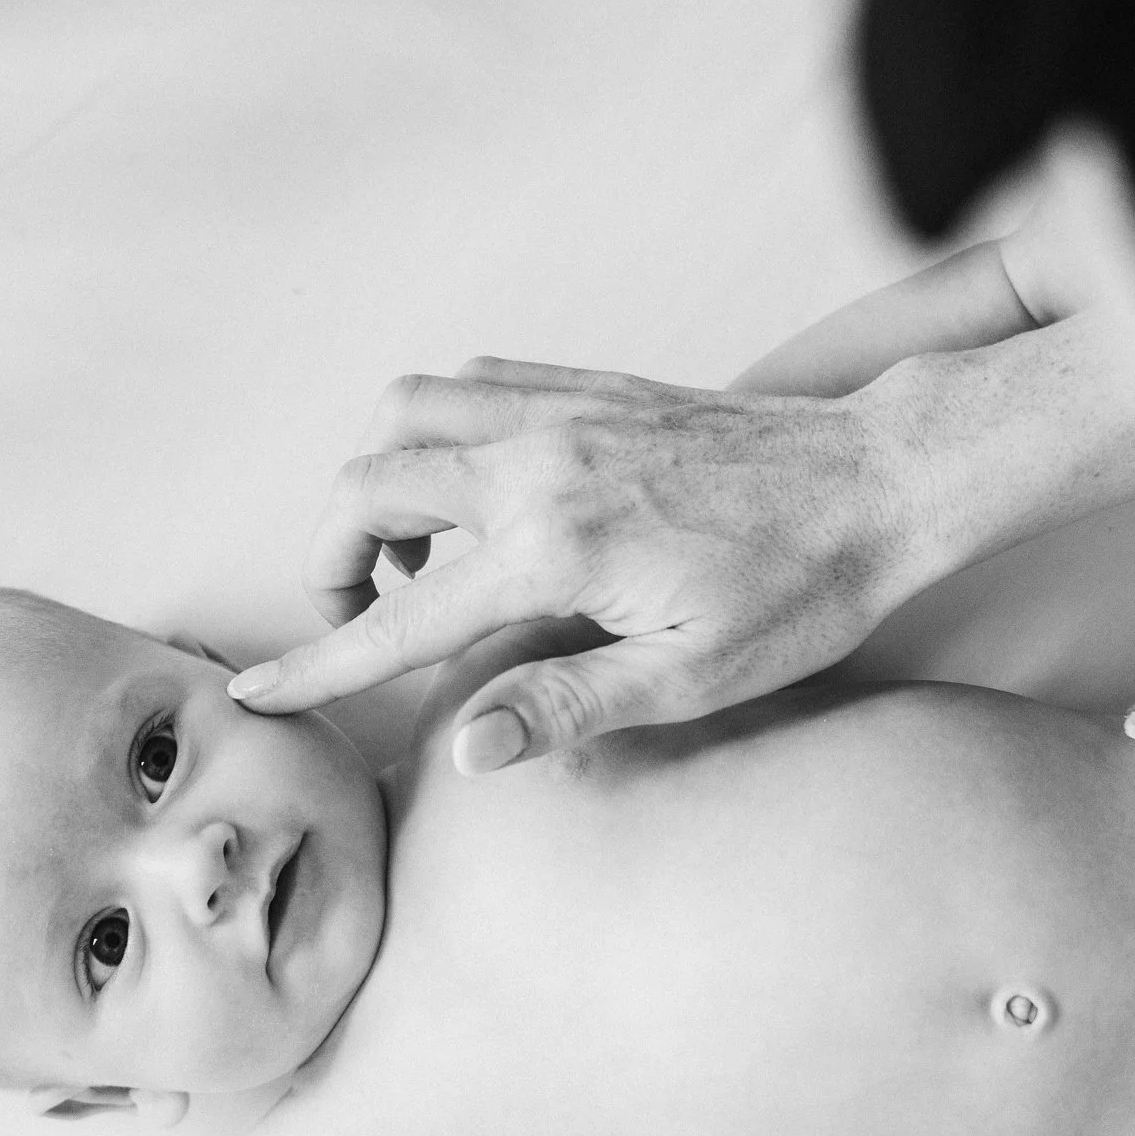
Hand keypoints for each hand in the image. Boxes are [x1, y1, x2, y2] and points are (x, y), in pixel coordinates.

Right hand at [228, 355, 968, 770]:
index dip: (318, 666)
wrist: (880, 481)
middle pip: (364, 486)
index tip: (254, 696)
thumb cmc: (802, 591)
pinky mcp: (589, 385)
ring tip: (418, 555)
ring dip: (376, 481)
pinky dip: (434, 431)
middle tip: (364, 621)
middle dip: (330, 560)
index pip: (399, 616)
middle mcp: (538, 462)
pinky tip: (474, 491)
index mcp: (554, 549)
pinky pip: (467, 384)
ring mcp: (560, 410)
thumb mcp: (691, 676)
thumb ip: (564, 706)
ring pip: (403, 414)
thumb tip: (462, 750)